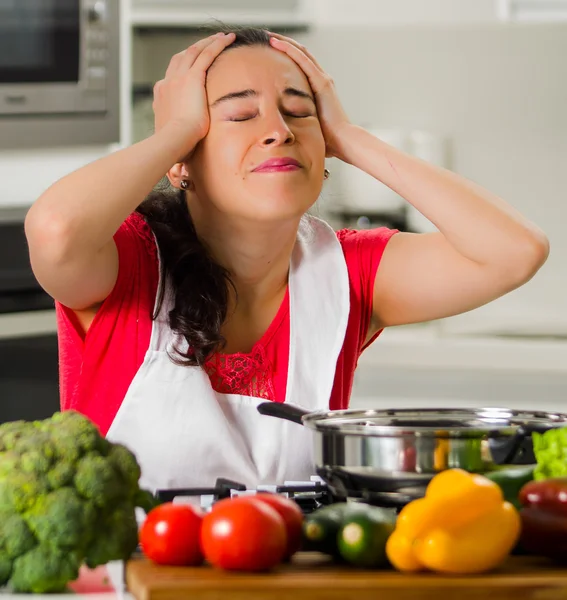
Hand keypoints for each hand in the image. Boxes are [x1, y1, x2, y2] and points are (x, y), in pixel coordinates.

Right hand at [153, 32, 234, 157]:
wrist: (172, 142)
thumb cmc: (174, 148)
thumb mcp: (175, 143)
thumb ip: (179, 146)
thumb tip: (180, 171)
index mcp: (162, 97)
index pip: (172, 77)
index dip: (183, 69)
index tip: (193, 68)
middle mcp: (167, 83)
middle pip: (181, 58)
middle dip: (195, 50)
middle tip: (208, 46)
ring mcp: (178, 79)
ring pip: (194, 52)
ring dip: (208, 42)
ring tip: (221, 38)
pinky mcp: (191, 78)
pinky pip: (206, 54)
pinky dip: (216, 44)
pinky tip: (227, 39)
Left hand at [268, 33, 351, 159]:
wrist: (342, 142)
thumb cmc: (326, 140)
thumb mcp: (306, 125)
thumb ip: (296, 121)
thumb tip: (280, 129)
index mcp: (317, 90)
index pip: (299, 67)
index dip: (285, 57)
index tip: (268, 54)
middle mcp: (321, 80)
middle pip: (300, 55)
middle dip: (283, 45)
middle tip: (265, 38)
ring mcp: (322, 79)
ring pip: (301, 53)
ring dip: (283, 42)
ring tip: (267, 35)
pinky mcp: (322, 82)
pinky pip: (303, 60)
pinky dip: (289, 50)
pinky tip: (276, 43)